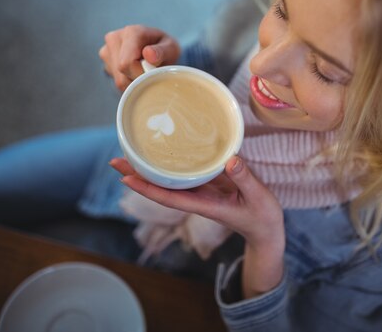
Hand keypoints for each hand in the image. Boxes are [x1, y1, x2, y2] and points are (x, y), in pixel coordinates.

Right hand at [99, 25, 180, 91]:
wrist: (156, 48)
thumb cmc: (165, 48)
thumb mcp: (171, 49)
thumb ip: (162, 51)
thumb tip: (149, 54)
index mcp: (131, 32)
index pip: (127, 63)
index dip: (140, 74)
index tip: (152, 73)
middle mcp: (114, 38)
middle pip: (121, 74)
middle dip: (138, 79)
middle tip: (150, 73)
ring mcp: (106, 49)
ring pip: (118, 81)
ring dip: (133, 83)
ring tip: (144, 72)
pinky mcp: (105, 60)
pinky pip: (115, 81)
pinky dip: (128, 83)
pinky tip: (135, 73)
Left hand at [109, 156, 283, 248]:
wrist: (266, 229)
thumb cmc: (262, 218)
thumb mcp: (258, 198)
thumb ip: (244, 179)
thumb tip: (229, 160)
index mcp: (205, 205)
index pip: (169, 198)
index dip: (147, 189)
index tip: (126, 179)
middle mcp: (198, 198)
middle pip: (162, 187)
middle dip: (139, 175)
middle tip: (115, 159)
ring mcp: (203, 191)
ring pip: (170, 180)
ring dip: (151, 168)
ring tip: (130, 152)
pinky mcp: (211, 184)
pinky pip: (187, 173)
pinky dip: (173, 163)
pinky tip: (164, 152)